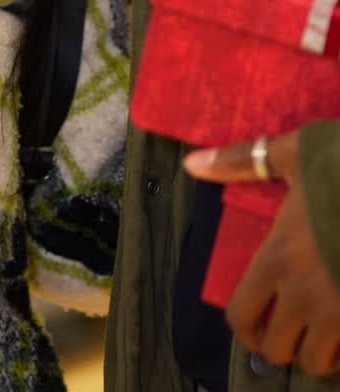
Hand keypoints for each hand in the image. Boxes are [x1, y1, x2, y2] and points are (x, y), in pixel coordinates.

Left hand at [184, 132, 339, 376]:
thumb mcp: (291, 153)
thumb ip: (239, 162)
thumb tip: (191, 164)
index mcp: (278, 256)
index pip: (241, 316)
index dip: (245, 327)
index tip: (256, 323)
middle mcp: (304, 292)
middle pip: (277, 350)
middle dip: (282, 344)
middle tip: (293, 329)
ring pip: (318, 363)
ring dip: (318, 353)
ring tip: (324, 332)